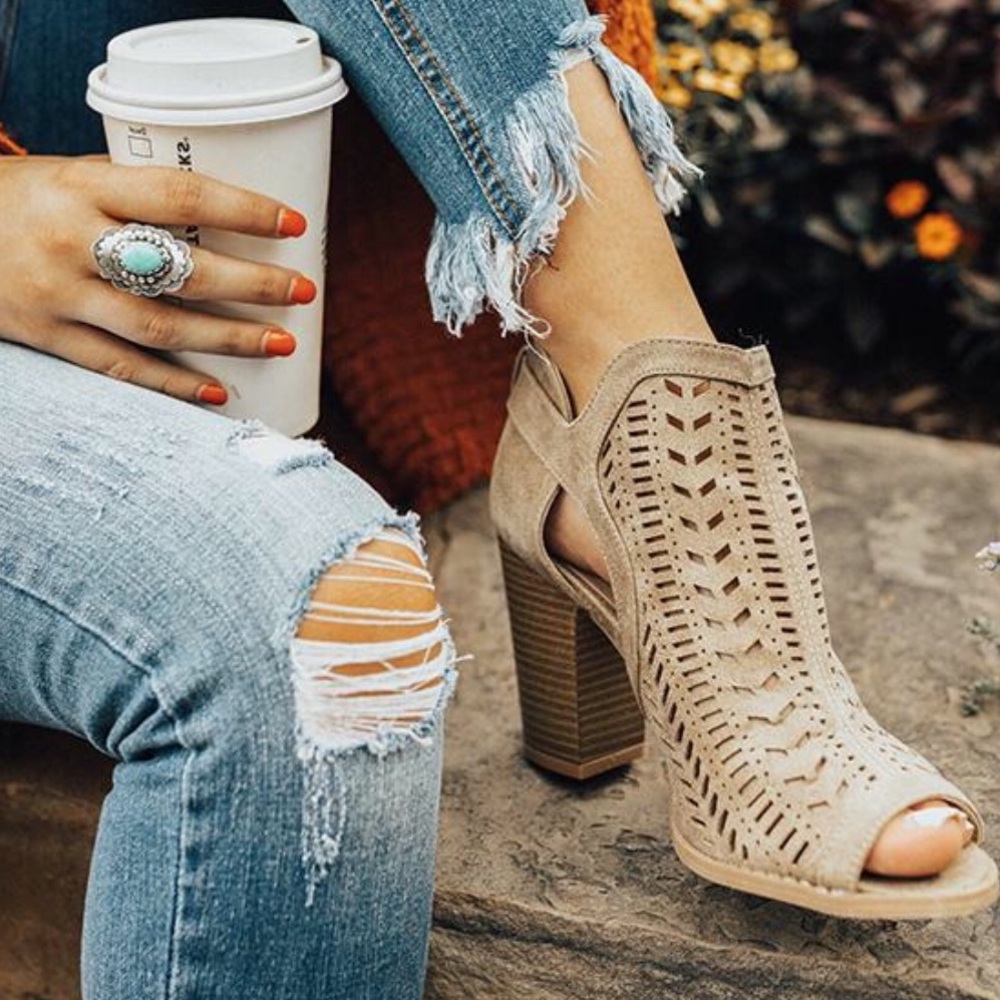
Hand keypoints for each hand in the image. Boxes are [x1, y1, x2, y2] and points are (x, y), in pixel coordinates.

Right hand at [0, 155, 314, 404]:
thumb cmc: (18, 198)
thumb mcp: (70, 176)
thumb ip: (136, 199)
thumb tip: (227, 225)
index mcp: (84, 184)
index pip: (181, 195)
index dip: (245, 211)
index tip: (295, 225)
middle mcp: (72, 239)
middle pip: (182, 269)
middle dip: (252, 285)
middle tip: (303, 292)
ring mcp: (59, 294)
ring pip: (160, 327)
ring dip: (229, 339)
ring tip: (281, 342)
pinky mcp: (49, 337)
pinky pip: (123, 368)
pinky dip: (175, 384)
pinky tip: (220, 391)